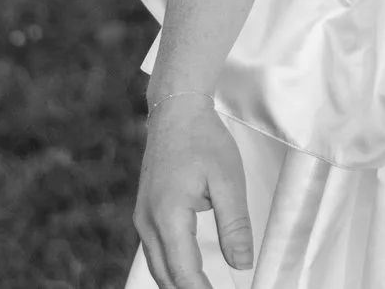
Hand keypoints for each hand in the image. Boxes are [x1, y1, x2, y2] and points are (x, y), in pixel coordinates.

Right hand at [134, 95, 253, 287]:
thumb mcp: (228, 181)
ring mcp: (142, 219)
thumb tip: (242, 264)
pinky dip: (171, 270)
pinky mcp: (145, 214)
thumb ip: (235, 226)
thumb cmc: (203, 140)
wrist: (175, 112)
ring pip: (157, 268)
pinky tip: (188, 276)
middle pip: (166, 276)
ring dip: (179, 284)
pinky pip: (155, 253)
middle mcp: (147, 223)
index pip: (184, 272)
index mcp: (168, 216)